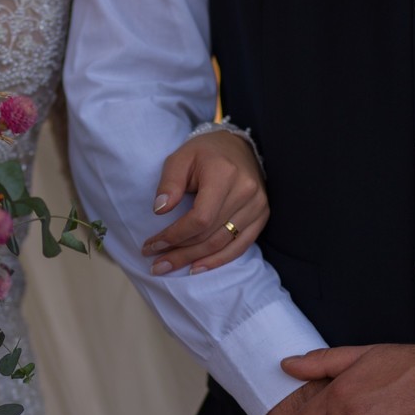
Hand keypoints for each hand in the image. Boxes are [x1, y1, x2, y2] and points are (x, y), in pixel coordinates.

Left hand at [141, 130, 266, 273]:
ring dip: (194, 259)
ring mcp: (257, 205)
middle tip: (156, 264)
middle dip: (179, 252)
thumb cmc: (203, 153)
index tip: (152, 245)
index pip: (200, 218)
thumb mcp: (179, 159)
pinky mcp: (262, 215)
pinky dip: (218, 260)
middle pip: (210, 235)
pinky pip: (240, 246)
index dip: (175, 236)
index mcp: (224, 174)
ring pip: (223, 244)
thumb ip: (169, 183)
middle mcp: (245, 191)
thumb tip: (160, 211)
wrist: (236, 146)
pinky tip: (197, 267)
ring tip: (169, 267)